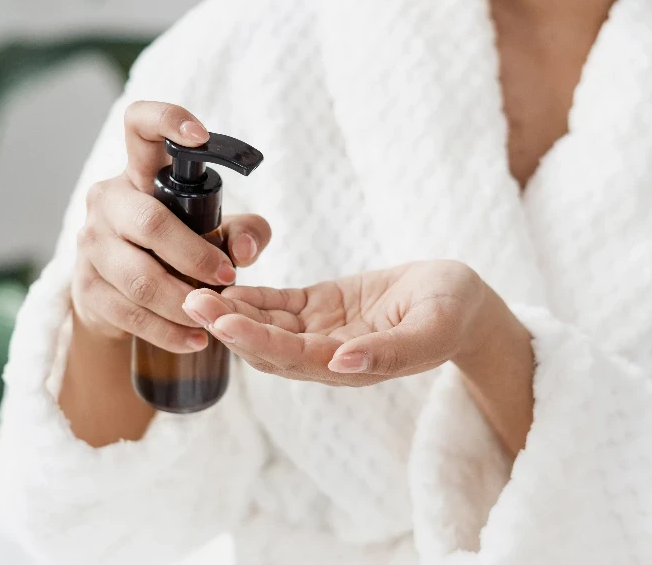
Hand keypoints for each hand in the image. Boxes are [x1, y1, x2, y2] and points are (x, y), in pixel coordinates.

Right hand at [71, 101, 271, 352]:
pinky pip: (130, 313)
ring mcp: (91, 245)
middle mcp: (108, 201)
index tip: (201, 134)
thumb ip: (244, 231)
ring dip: (183, 302)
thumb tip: (244, 250)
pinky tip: (194, 338)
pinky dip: (168, 331)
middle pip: (150, 223)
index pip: (139, 126)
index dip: (167, 120)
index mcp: (139, 174)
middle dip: (195, 256)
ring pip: (140, 277)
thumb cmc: (175, 249)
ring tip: (212, 316)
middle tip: (228, 278)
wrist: (117, 297)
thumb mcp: (213, 232)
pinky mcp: (85, 288)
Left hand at [181, 260, 498, 385]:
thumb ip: (390, 352)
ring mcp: (322, 331)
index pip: (292, 358)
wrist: (460, 300)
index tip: (222, 322)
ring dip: (232, 311)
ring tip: (194, 290)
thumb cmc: (453, 314)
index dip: (256, 340)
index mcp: (351, 366)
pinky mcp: (321, 307)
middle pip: (267, 346)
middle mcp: (328, 355)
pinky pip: (280, 303)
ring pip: (267, 325)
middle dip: (228, 326)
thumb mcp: (431, 330)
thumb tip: (342, 363)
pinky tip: (225, 284)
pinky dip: (253, 296)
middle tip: (190, 301)